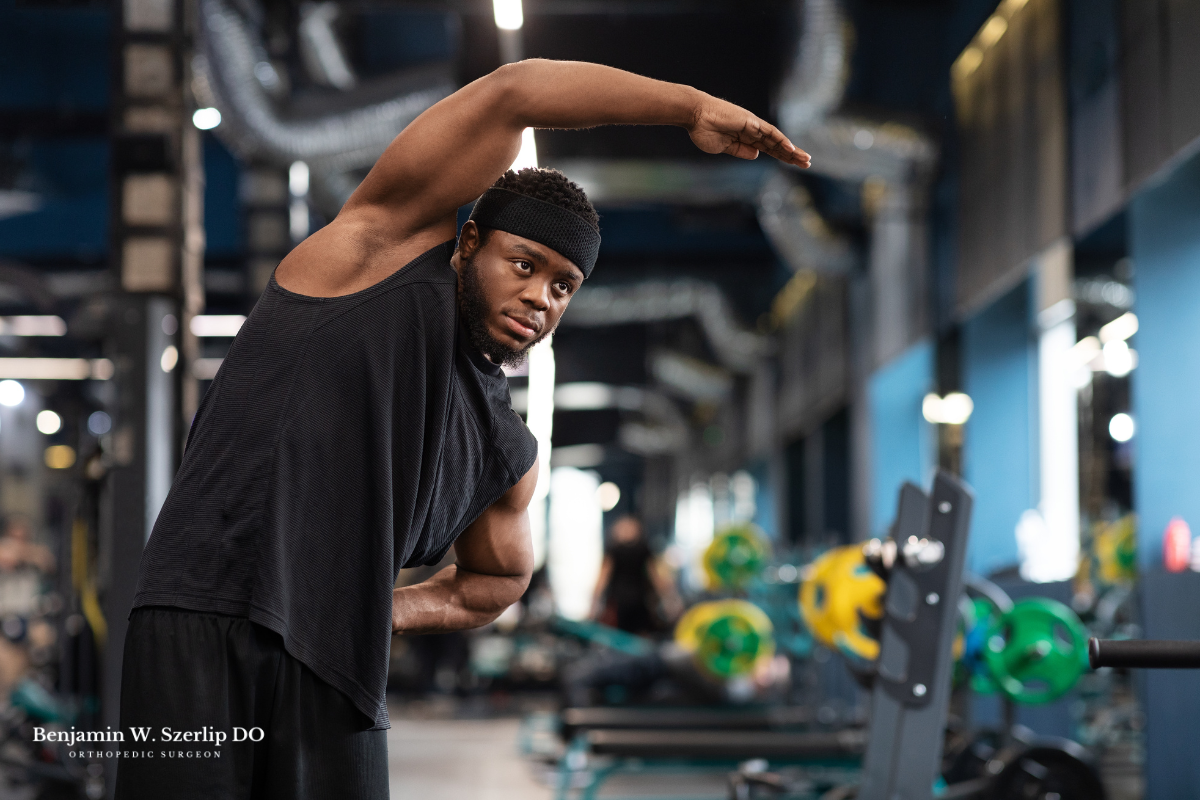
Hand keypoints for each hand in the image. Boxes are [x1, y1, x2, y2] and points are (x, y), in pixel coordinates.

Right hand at [688, 96, 809, 167]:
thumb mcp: (724, 147)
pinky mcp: (751, 122)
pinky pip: (769, 132)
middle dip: (791, 155)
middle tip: (807, 163)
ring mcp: (753, 126)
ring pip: (777, 139)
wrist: (695, 116)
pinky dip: (781, 140)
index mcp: (746, 138)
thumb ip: (740, 150)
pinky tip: (791, 149)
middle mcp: (753, 131)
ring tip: (805, 159)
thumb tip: (757, 155)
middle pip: (776, 145)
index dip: (782, 156)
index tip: (795, 164)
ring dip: (791, 150)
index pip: (769, 149)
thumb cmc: (704, 130)